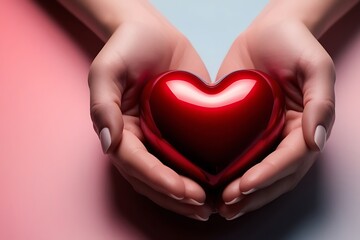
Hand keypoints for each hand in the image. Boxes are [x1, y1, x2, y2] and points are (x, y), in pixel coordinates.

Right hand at [89, 11, 211, 219]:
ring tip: (211, 205)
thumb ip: (102, 104)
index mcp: (120, 130)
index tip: (183, 190)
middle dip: (176, 196)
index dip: (158, 180)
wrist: (153, 31)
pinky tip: (220, 181)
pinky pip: (191, 156)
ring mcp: (162, 136)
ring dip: (189, 194)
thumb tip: (107, 143)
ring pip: (173, 173)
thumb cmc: (127, 46)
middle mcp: (140, 138)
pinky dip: (202, 173)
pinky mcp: (183, 128)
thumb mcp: (106, 69)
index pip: (136, 164)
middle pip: (153, 179)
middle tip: (202, 207)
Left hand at [216, 15, 334, 219]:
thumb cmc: (296, 43)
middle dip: (253, 194)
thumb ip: (320, 102)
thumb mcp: (316, 66)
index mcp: (307, 126)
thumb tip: (317, 142)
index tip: (245, 186)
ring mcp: (264, 134)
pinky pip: (236, 155)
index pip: (291, 160)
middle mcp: (286, 136)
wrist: (269, 29)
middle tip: (228, 205)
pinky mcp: (243, 128)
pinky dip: (226, 172)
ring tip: (219, 206)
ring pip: (255, 172)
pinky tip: (208, 183)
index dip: (269, 176)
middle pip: (274, 176)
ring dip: (240, 193)